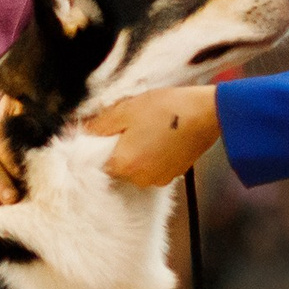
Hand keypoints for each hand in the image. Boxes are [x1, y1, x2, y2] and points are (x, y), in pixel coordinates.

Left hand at [87, 86, 217, 187]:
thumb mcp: (126, 110)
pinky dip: (153, 155)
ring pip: (136, 167)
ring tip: (150, 129)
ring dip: (138, 152)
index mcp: (123, 164)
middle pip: (118, 166)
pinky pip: (153, 167)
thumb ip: (99, 125)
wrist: (206, 113)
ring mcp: (158, 179)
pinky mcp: (173, 175)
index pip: (99, 162)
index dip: (101, 145)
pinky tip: (162, 136)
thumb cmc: (165, 109)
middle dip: (120, 148)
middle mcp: (139, 179)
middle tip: (132, 125)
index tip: (110, 130)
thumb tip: (81, 133)